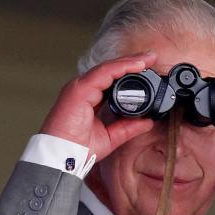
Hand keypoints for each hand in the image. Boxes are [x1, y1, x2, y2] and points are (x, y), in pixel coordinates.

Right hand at [39, 52, 157, 159]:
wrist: (62, 156)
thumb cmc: (78, 148)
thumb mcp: (111, 137)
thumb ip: (128, 127)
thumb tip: (147, 122)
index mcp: (90, 98)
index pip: (112, 79)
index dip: (129, 71)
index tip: (148, 68)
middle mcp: (84, 89)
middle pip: (111, 70)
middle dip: (132, 62)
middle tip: (151, 57)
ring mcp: (80, 87)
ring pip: (108, 68)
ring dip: (129, 61)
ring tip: (147, 58)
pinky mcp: (79, 90)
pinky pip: (103, 73)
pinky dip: (120, 67)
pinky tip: (135, 65)